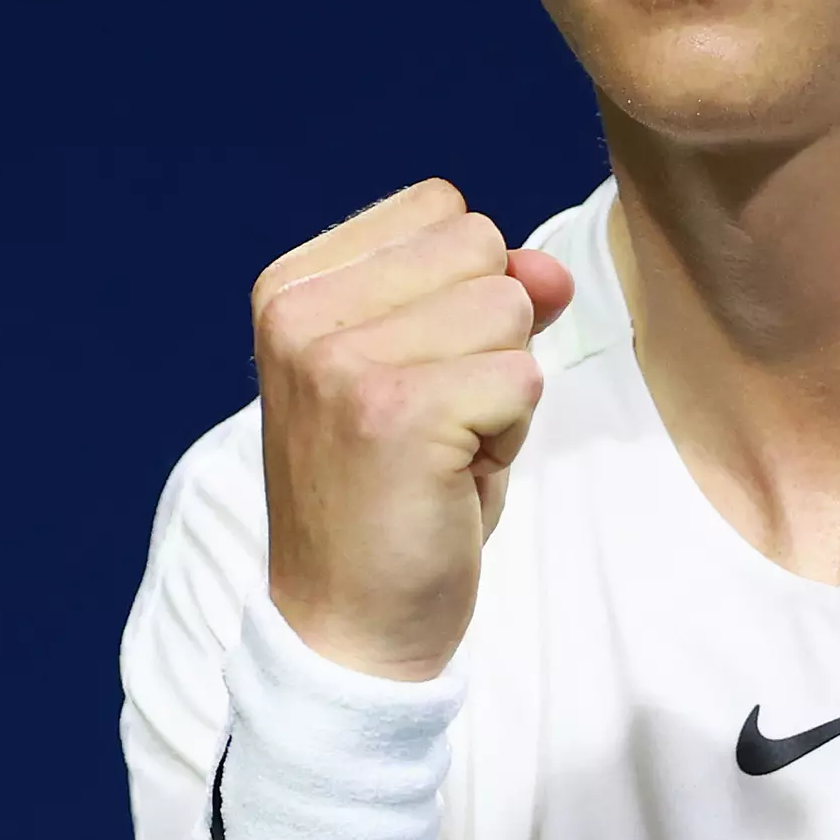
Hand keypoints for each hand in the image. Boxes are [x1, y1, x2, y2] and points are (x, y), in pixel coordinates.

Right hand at [250, 180, 575, 680]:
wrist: (349, 628)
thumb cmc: (392, 495)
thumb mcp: (432, 369)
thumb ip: (487, 295)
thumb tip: (548, 269)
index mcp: (292, 285)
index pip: (443, 211)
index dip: (460, 293)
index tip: (410, 377)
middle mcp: (301, 312)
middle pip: (482, 249)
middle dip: (488, 336)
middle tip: (433, 421)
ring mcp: (341, 361)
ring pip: (510, 309)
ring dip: (502, 388)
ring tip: (441, 450)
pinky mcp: (395, 414)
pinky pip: (522, 379)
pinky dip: (509, 436)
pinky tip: (452, 480)